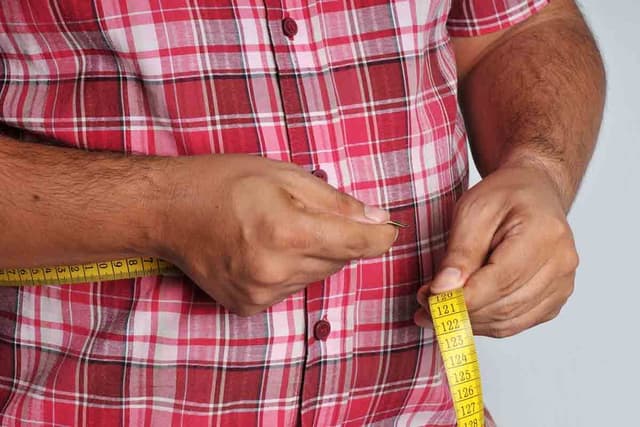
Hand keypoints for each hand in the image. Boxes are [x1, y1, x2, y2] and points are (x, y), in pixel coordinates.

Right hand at [157, 154, 396, 315]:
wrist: (169, 211)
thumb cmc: (224, 183)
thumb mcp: (284, 175)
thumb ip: (335, 201)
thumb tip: (377, 219)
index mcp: (288, 231)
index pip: (357, 243)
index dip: (380, 235)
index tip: (389, 229)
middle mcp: (277, 269)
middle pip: (340, 261)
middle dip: (340, 238)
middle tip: (309, 214)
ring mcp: (261, 293)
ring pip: (317, 275)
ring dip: (313, 254)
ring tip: (280, 230)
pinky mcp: (248, 306)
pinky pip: (291, 289)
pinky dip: (290, 270)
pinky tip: (264, 250)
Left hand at [414, 165, 578, 336]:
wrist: (534, 192)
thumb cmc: (505, 195)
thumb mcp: (473, 209)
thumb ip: (460, 251)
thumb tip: (444, 290)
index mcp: (545, 234)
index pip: (500, 281)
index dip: (463, 299)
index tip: (429, 301)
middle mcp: (561, 263)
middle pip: (504, 306)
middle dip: (459, 311)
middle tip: (424, 304)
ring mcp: (562, 285)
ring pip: (508, 322)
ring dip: (468, 322)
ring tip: (436, 310)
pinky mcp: (554, 300)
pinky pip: (516, 324)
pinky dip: (485, 323)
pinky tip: (462, 312)